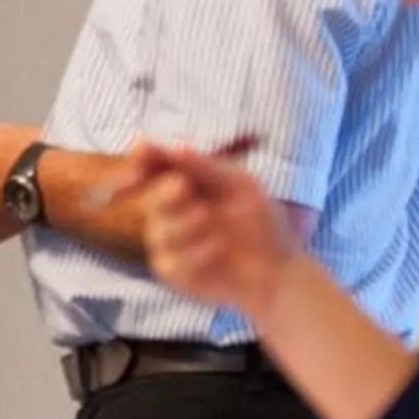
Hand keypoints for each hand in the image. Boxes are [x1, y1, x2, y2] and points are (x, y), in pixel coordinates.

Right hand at [124, 139, 298, 319]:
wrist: (277, 270)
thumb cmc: (261, 222)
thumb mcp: (240, 185)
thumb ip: (206, 167)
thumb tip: (174, 147)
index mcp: (184, 184)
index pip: (153, 168)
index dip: (141, 158)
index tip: (142, 150)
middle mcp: (171, 212)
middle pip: (151, 199)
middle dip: (163, 192)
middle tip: (182, 186)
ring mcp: (170, 243)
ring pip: (159, 231)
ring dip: (184, 223)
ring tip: (209, 219)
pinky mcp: (173, 271)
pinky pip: (170, 260)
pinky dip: (195, 253)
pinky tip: (217, 249)